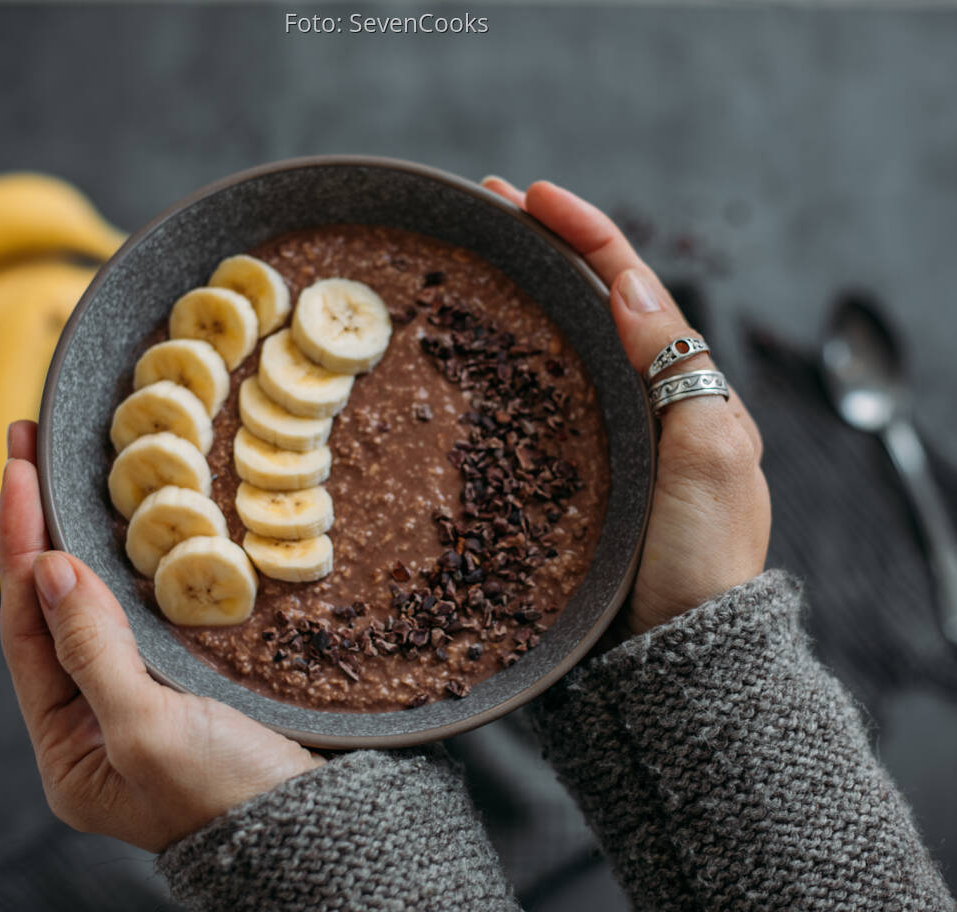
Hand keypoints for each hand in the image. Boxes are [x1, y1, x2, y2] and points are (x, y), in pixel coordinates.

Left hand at [0, 420, 320, 851]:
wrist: (322, 828)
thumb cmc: (228, 795)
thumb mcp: (147, 729)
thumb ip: (91, 651)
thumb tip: (49, 568)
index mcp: (69, 747)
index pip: (24, 627)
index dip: (18, 543)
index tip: (19, 467)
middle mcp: (96, 721)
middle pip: (54, 610)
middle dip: (40, 529)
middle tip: (30, 448)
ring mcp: (146, 699)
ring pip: (103, 606)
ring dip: (87, 540)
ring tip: (70, 473)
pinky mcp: (195, 683)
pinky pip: (151, 613)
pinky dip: (142, 566)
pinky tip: (141, 528)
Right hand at [482, 178, 769, 634]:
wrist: (674, 654)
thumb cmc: (699, 564)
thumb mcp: (707, 460)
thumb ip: (679, 373)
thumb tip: (630, 287)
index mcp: (690, 389)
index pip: (637, 288)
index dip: (588, 235)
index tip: (532, 197)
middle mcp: (651, 402)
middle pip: (598, 303)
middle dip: (549, 248)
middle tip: (491, 208)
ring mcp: (610, 436)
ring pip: (567, 345)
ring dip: (529, 294)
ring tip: (481, 258)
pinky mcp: (576, 472)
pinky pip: (544, 400)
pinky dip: (513, 361)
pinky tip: (480, 354)